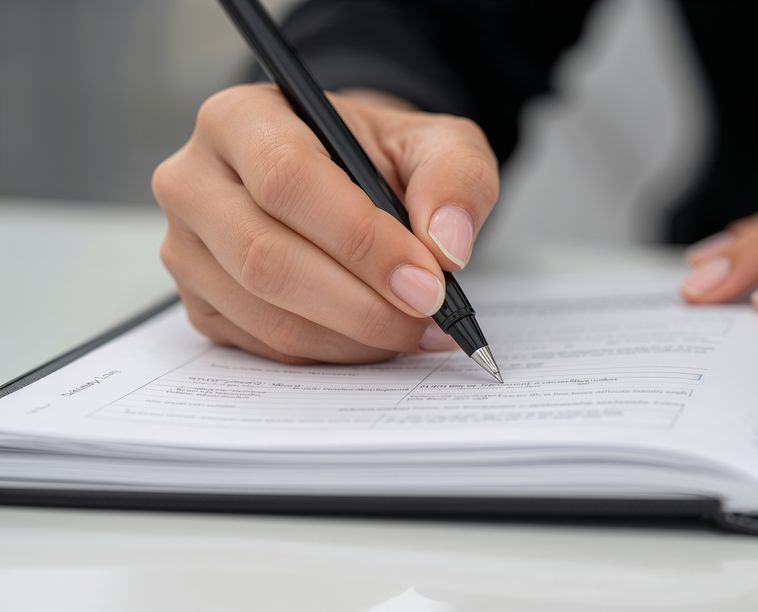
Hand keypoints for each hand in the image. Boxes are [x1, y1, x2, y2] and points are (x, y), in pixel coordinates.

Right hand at [152, 85, 498, 362]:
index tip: (428, 281)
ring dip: (353, 336)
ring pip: (265, 313)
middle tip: (427, 317)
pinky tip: (376, 338)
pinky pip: (264, 346)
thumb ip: (455, 179)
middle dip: (361, 302)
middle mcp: (194, 181)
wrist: (349, 183)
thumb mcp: (437, 144)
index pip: (288, 180)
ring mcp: (187, 248)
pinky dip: (332, 353)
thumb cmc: (382, 159)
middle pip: (265, 256)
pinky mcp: (200, 304)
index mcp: (241, 118)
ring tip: (415, 331)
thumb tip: (446, 245)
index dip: (362, 240)